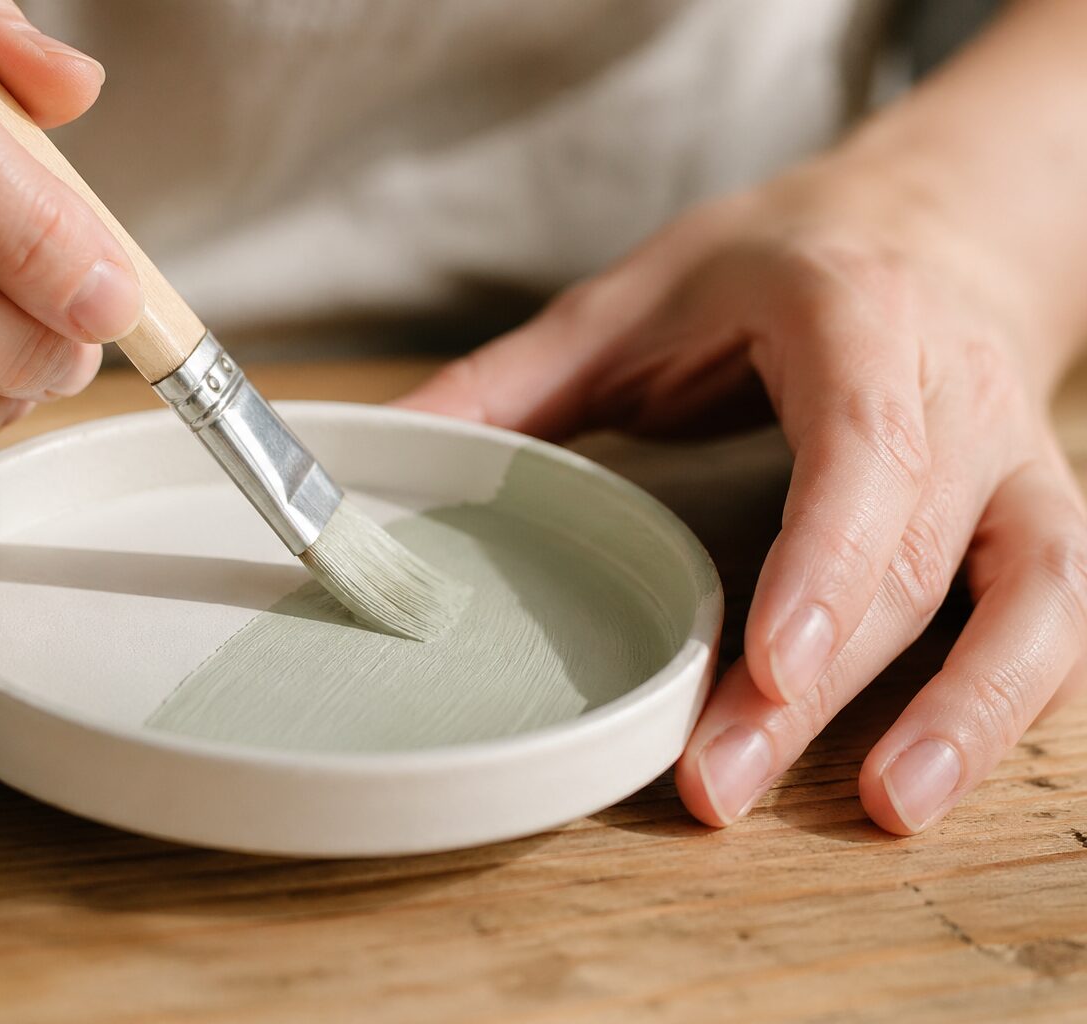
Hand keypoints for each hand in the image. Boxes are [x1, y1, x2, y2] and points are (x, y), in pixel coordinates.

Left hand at [400, 159, 1086, 833]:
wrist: (930, 225)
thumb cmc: (776, 266)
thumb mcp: (635, 297)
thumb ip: (515, 380)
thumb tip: (384, 448)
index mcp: (853, 319)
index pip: (862, 446)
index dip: (825, 558)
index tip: (769, 659)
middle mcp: (954, 392)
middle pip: (913, 552)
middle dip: (822, 682)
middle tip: (719, 782)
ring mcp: (1012, 458)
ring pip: (1025, 594)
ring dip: (962, 714)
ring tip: (879, 809)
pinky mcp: (1036, 513)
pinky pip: (1054, 616)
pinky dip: (1005, 702)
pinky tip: (925, 776)